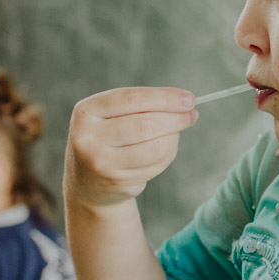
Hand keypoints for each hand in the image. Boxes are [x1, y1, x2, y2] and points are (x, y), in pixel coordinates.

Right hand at [64, 87, 198, 207]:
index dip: (164, 98)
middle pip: (145, 124)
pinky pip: (156, 165)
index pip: (131, 99)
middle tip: (191, 115)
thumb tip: (185, 103)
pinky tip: (165, 149)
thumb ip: (142, 105)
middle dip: (175, 119)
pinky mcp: (119, 181)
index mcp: (86, 112)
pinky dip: (168, 154)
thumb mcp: (112, 114)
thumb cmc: (108, 136)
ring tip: (174, 133)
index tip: (189, 99)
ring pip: (155, 148)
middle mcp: (89, 138)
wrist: (88, 181)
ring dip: (173, 138)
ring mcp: (103, 163)